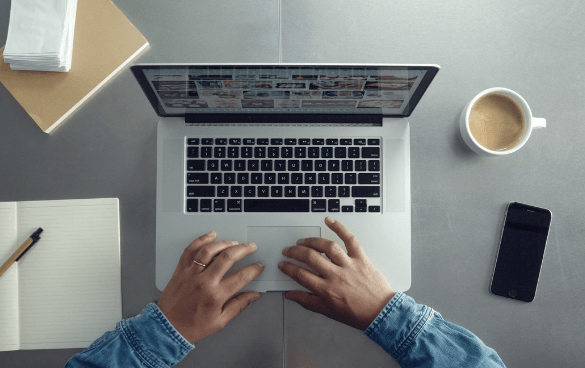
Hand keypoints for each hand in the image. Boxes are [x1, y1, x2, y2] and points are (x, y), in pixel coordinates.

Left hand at [157, 231, 263, 343]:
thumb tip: (253, 296)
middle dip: (244, 249)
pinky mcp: (181, 270)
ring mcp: (191, 273)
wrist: (167, 328)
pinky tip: (210, 236)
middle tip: (251, 246)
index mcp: (216, 295)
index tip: (259, 265)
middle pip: (228, 257)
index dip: (254, 269)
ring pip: (210, 250)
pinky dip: (201, 240)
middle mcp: (204, 281)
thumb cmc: (192, 326)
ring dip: (224, 243)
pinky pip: (191, 249)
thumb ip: (238, 305)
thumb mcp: (220, 321)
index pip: (242, 277)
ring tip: (234, 242)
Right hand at [279, 217, 395, 330]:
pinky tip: (329, 221)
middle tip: (289, 250)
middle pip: (310, 257)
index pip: (301, 275)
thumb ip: (308, 302)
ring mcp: (349, 264)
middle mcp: (336, 275)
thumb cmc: (358, 314)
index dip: (288, 268)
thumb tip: (291, 295)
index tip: (284, 264)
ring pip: (326, 246)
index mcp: (327, 290)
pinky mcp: (361, 258)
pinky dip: (339, 228)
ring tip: (303, 241)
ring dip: (312, 241)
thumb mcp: (329, 312)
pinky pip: (350, 239)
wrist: (382, 313)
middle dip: (295, 252)